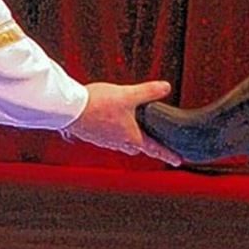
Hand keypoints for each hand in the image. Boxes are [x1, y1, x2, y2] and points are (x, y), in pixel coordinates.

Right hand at [62, 81, 181, 165]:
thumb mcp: (128, 95)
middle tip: (153, 144)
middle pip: (137, 147)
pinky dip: (112, 132)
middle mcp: (118, 142)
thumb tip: (165, 88)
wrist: (70, 109)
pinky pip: (108, 137)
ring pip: (122, 143)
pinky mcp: (92, 135)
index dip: (168, 154)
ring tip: (131, 131)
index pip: (155, 149)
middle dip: (146, 146)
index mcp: (130, 137)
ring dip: (128, 139)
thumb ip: (148, 91)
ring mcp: (104, 140)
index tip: (178, 161)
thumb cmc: (97, 105)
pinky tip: (109, 123)